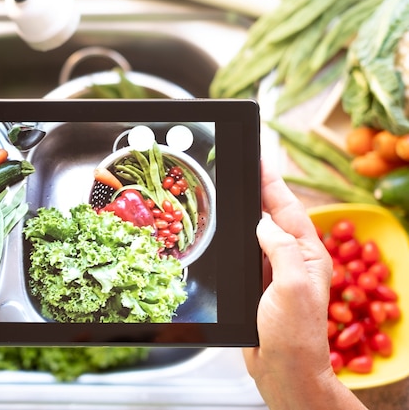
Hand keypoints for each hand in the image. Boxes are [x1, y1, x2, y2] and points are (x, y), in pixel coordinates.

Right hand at [245, 162, 366, 409]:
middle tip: (238, 165)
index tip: (257, 157)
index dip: (270, 180)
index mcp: (306, 253)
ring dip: (242, 212)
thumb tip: (262, 223)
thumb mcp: (292, 286)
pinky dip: (233, 238)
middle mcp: (291, 258)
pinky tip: (222, 231)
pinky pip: (244, 253)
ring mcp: (274, 270)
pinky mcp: (258, 284)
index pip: (286, 207)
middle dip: (255, 189)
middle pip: (271, 214)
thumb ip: (280, 249)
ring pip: (255, 232)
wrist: (283, 371)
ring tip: (228, 190)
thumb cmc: (295, 335)